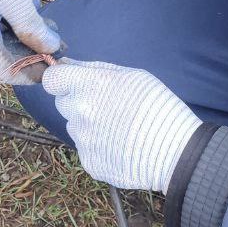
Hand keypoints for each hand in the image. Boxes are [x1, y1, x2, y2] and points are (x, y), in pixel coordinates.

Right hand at [0, 0, 59, 82]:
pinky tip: (25, 11)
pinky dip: (5, 25)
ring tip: (43, 21)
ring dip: (19, 36)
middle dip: (27, 51)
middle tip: (54, 41)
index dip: (28, 73)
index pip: (0, 71)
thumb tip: (50, 50)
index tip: (51, 68)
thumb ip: (33, 29)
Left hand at [43, 61, 201, 192]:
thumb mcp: (132, 76)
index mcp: (89, 86)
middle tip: (107, 106)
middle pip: (62, 103)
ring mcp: (83, 140)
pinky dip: (99, 146)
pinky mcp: (89, 162)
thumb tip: (66, 64)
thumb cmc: (157, 107)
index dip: (61, 79)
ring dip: (89, 124)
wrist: (175, 151)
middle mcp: (80, 113)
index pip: (52, 79)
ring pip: (75, 126)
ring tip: (119, 127)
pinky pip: (86, 148)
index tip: (72, 83)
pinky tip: (120, 144)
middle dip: (78, 101)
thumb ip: (94, 69)